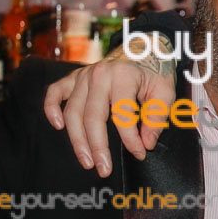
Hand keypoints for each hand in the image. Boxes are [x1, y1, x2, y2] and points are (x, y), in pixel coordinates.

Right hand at [43, 36, 177, 177]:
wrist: (143, 49)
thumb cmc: (155, 73)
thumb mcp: (166, 92)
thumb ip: (157, 117)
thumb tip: (146, 143)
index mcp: (123, 75)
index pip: (122, 114)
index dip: (130, 138)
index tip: (140, 153)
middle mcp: (99, 74)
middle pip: (92, 116)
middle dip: (97, 147)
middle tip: (103, 169)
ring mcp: (83, 75)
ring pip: (73, 112)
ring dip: (77, 140)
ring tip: (86, 161)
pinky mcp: (74, 77)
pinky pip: (55, 92)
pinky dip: (52, 108)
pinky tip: (57, 127)